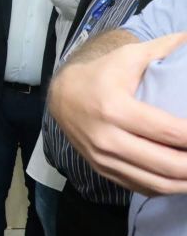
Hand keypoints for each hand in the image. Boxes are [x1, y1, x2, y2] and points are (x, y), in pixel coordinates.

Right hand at [49, 33, 186, 195]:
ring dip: (185, 181)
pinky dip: (166, 187)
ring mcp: (103, 158)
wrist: (61, 97)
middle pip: (167, 164)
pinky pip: (141, 187)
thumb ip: (164, 48)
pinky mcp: (102, 170)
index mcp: (116, 109)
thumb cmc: (101, 74)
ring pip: (156, 183)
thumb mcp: (129, 56)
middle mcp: (107, 138)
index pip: (170, 132)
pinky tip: (180, 179)